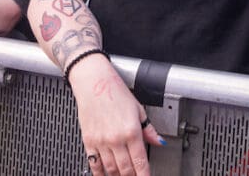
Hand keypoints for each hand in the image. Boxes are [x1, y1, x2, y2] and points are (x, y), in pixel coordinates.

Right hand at [70, 54, 163, 175]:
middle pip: (126, 170)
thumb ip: (149, 129)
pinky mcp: (88, 141)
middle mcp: (116, 138)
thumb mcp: (138, 109)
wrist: (93, 82)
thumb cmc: (115, 92)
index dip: (144, 175)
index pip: (140, 162)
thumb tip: (159, 142)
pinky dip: (100, 174)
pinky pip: (94, 164)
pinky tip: (105, 175)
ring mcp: (101, 142)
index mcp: (131, 130)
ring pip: (111, 170)